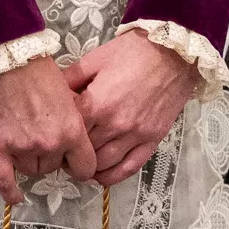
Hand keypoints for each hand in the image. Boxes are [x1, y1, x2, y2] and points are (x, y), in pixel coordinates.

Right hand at [0, 54, 97, 205]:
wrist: (3, 55)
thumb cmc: (37, 68)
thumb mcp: (67, 91)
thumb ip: (73, 118)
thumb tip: (74, 136)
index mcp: (72, 130)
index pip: (85, 168)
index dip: (78, 165)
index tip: (71, 159)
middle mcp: (50, 144)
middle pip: (53, 168)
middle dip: (49, 156)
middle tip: (40, 134)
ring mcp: (23, 147)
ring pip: (31, 170)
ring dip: (29, 160)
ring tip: (22, 137)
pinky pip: (5, 179)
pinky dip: (10, 192)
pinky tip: (15, 198)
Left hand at [68, 32, 196, 183]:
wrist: (174, 52)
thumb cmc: (134, 52)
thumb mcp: (95, 58)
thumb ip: (71, 78)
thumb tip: (53, 93)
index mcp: (97, 103)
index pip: (69, 131)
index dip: (59, 134)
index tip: (55, 133)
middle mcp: (115, 124)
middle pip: (85, 150)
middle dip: (70, 152)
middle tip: (63, 150)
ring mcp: (136, 135)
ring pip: (104, 164)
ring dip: (89, 168)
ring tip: (79, 163)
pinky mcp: (153, 140)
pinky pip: (130, 167)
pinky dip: (113, 176)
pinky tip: (101, 175)